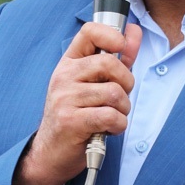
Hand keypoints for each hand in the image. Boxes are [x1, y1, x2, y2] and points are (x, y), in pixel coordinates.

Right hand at [13, 22, 142, 184]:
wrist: (50, 153)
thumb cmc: (76, 116)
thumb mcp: (93, 83)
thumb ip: (117, 58)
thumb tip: (134, 31)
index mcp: (69, 63)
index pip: (90, 32)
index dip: (112, 35)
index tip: (121, 47)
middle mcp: (63, 76)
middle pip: (109, 64)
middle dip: (126, 84)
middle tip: (119, 98)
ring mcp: (65, 98)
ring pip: (114, 93)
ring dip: (122, 109)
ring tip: (111, 116)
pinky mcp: (71, 121)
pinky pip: (110, 116)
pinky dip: (118, 126)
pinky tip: (107, 129)